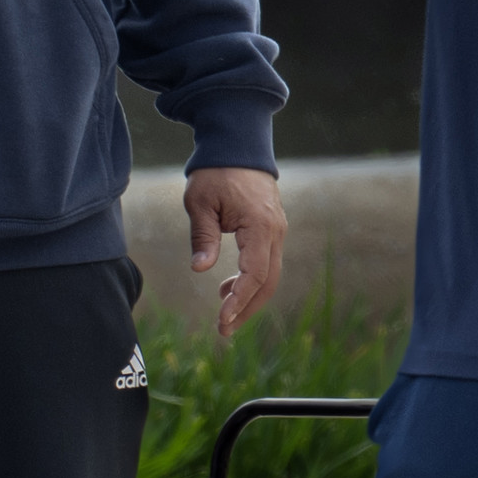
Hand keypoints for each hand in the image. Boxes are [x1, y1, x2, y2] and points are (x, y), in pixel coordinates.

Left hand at [185, 166, 286, 336]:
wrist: (238, 147)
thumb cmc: (216, 173)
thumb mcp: (200, 202)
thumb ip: (202, 236)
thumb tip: (200, 269)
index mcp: (260, 226)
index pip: (255, 273)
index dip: (239, 300)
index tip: (221, 318)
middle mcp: (275, 232)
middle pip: (268, 282)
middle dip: (246, 308)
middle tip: (223, 330)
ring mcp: (277, 232)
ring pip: (270, 275)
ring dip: (249, 298)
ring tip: (224, 316)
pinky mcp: (272, 231)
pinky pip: (266, 263)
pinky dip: (251, 281)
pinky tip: (228, 288)